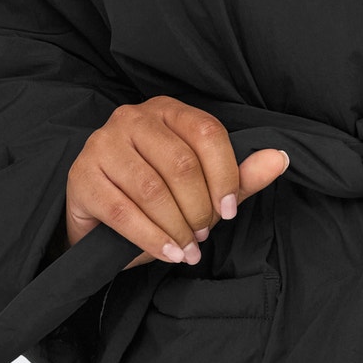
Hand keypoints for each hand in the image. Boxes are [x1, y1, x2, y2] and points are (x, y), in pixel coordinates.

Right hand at [64, 95, 290, 268]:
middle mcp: (132, 117)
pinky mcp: (82, 176)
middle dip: (199, 207)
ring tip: (188, 248)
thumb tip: (280, 158)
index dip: (225, 175)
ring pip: (153, 189)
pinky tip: (169, 253)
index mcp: (167, 110)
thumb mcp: (203, 185)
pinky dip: (153, 239)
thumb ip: (240, 174)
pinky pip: (124, 212)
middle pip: (181, 162)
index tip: (229, 211)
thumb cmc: (156, 197)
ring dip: (178, 227)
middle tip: (203, 233)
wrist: (100, 221)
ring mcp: (102, 144)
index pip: (207, 132)